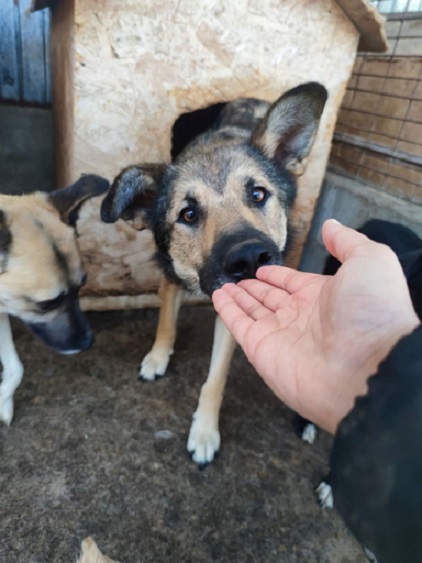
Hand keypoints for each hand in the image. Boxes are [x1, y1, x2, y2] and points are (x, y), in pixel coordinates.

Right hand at [212, 219, 419, 432]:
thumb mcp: (370, 261)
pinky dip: (226, 312)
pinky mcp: (261, 349)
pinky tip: (217, 298)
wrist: (368, 366)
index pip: (293, 283)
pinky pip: (239, 326)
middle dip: (254, 289)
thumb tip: (329, 226)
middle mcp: (301, 317)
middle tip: (237, 279)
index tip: (263, 270)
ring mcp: (280, 335)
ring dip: (237, 298)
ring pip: (252, 311)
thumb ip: (346, 242)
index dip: (277, 276)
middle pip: (270, 299)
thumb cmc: (374, 312)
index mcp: (324, 296)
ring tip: (222, 286)